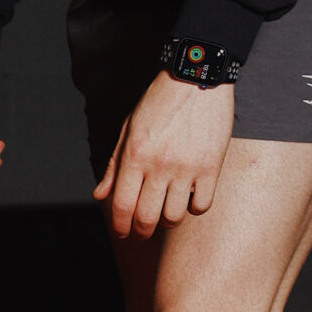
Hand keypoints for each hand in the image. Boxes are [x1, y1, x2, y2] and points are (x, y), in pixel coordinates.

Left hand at [95, 71, 234, 235]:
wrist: (195, 78)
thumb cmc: (158, 103)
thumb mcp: (128, 130)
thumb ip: (114, 166)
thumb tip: (99, 195)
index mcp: (134, 156)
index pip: (122, 205)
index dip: (119, 226)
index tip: (122, 232)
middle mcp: (159, 165)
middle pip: (147, 217)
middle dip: (141, 231)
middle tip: (141, 232)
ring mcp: (187, 168)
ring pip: (175, 216)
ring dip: (167, 221)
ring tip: (165, 213)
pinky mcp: (212, 166)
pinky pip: (202, 204)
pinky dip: (194, 209)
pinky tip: (189, 200)